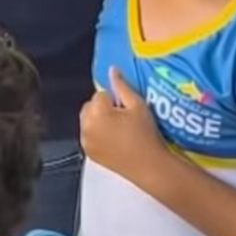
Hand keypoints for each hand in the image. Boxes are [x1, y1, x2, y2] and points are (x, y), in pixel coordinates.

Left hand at [79, 67, 164, 184]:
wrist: (149, 166)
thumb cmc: (146, 134)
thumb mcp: (137, 105)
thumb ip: (122, 86)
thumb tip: (112, 70)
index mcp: (97, 112)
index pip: (101, 93)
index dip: (116, 99)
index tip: (127, 110)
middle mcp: (86, 126)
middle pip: (90, 106)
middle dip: (103, 108)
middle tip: (123, 118)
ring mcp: (86, 140)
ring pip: (88, 120)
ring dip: (98, 120)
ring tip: (119, 129)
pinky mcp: (89, 152)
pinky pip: (88, 135)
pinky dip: (96, 134)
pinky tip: (114, 140)